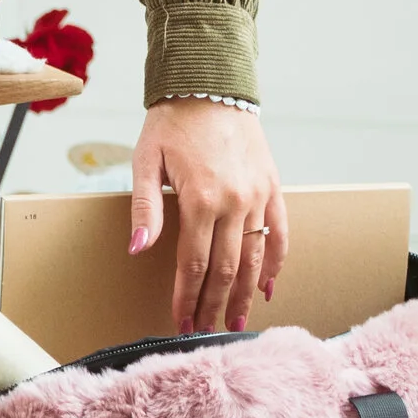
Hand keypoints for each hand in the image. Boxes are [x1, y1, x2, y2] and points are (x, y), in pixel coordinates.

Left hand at [129, 101, 287, 334]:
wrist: (210, 85)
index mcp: (200, 198)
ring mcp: (258, 195)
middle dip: (215, 304)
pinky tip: (268, 286)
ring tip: (237, 322)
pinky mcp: (273, 186)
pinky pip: (280, 232)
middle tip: (206, 331)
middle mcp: (235, 201)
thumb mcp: (146, 160)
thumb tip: (137, 251)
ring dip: (246, 293)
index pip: (193, 263)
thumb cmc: (172, 123)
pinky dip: (276, 262)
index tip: (181, 321)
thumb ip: (144, 208)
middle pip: (225, 268)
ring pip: (255, 258)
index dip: (187, 296)